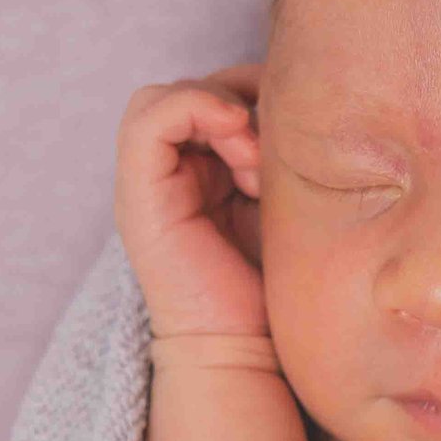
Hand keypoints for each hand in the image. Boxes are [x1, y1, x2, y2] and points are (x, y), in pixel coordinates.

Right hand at [114, 62, 271, 344]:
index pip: (210, 93)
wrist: (245, 352)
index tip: (295, 132)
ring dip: (219, 112)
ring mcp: (146, 185)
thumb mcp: (283, 204)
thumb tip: (302, 101)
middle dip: (238, 100)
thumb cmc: (272, 288)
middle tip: (275, 152)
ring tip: (256, 164)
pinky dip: (197, 111)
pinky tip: (243, 151)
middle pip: (187, 89)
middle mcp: (165, 175)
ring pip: (163, 97)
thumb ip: (276, 155)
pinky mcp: (138, 198)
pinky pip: (149, 118)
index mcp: (199, 173)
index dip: (250, 92)